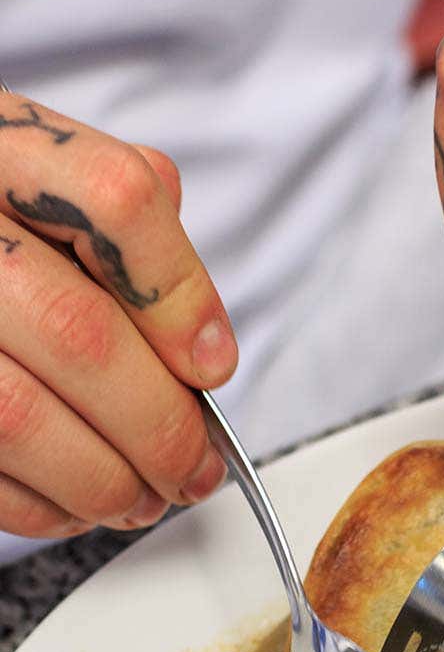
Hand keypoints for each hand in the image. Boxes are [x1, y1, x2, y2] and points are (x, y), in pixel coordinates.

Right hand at [0, 93, 232, 539]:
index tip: (214, 367)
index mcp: (4, 147)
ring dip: (104, 480)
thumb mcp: (52, 180)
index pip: (117, 200)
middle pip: (78, 331)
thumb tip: (200, 339)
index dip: (181, 298)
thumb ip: (129, 231)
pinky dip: (39, 504)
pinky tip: (76, 504)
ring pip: (19, 417)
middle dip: (159, 424)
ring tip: (144, 499)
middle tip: (195, 469)